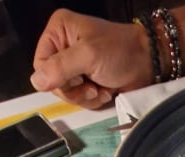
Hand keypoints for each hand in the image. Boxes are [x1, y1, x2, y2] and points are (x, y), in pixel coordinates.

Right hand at [30, 9, 153, 108]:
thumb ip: (61, 68)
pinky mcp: (86, 79)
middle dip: (74, 90)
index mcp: (58, 30)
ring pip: (66, 93)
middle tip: (90, 84)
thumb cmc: (120, 52)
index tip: (77, 77)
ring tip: (100, 88)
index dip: (56, 78)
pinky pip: (79, 98)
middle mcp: (63, 46)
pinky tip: (105, 91)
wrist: (148, 63)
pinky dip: (93, 99)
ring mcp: (75, 65)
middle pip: (52, 82)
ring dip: (85, 96)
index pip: (40, 64)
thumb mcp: (88, 56)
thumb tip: (37, 82)